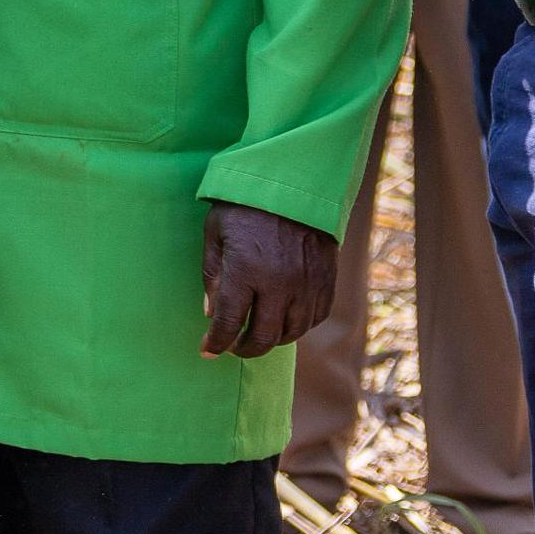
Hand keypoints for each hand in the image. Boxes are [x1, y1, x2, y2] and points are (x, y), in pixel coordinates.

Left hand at [200, 202, 340, 356]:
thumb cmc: (245, 205)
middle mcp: (279, 283)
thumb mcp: (215, 233)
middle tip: (233, 347)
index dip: (217, 342)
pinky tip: (285, 322)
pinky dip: (299, 327)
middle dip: (244, 349)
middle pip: (263, 337)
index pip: (229, 322)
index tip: (208, 351)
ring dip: (272, 340)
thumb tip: (212, 314)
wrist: (294, 182)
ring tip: (258, 334)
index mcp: (245, 271)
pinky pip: (315, 317)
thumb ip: (212, 275)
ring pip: (291, 333)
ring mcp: (306, 284)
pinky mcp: (326, 281)